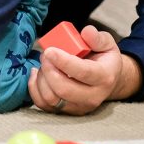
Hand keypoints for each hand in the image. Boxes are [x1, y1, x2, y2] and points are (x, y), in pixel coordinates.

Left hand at [27, 24, 142, 115]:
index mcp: (104, 77)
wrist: (109, 80)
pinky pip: (44, 104)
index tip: (49, 50)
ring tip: (44, 63)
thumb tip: (86, 32)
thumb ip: (97, 38)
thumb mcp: (107, 44)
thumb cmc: (104, 59)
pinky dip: (35, 88)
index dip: (63, 62)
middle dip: (48, 70)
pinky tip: (37, 74)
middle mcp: (93, 96)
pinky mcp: (67, 111)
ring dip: (41, 78)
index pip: (83, 73)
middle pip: (64, 89)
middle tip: (45, 54)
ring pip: (51, 98)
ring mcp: (79, 107)